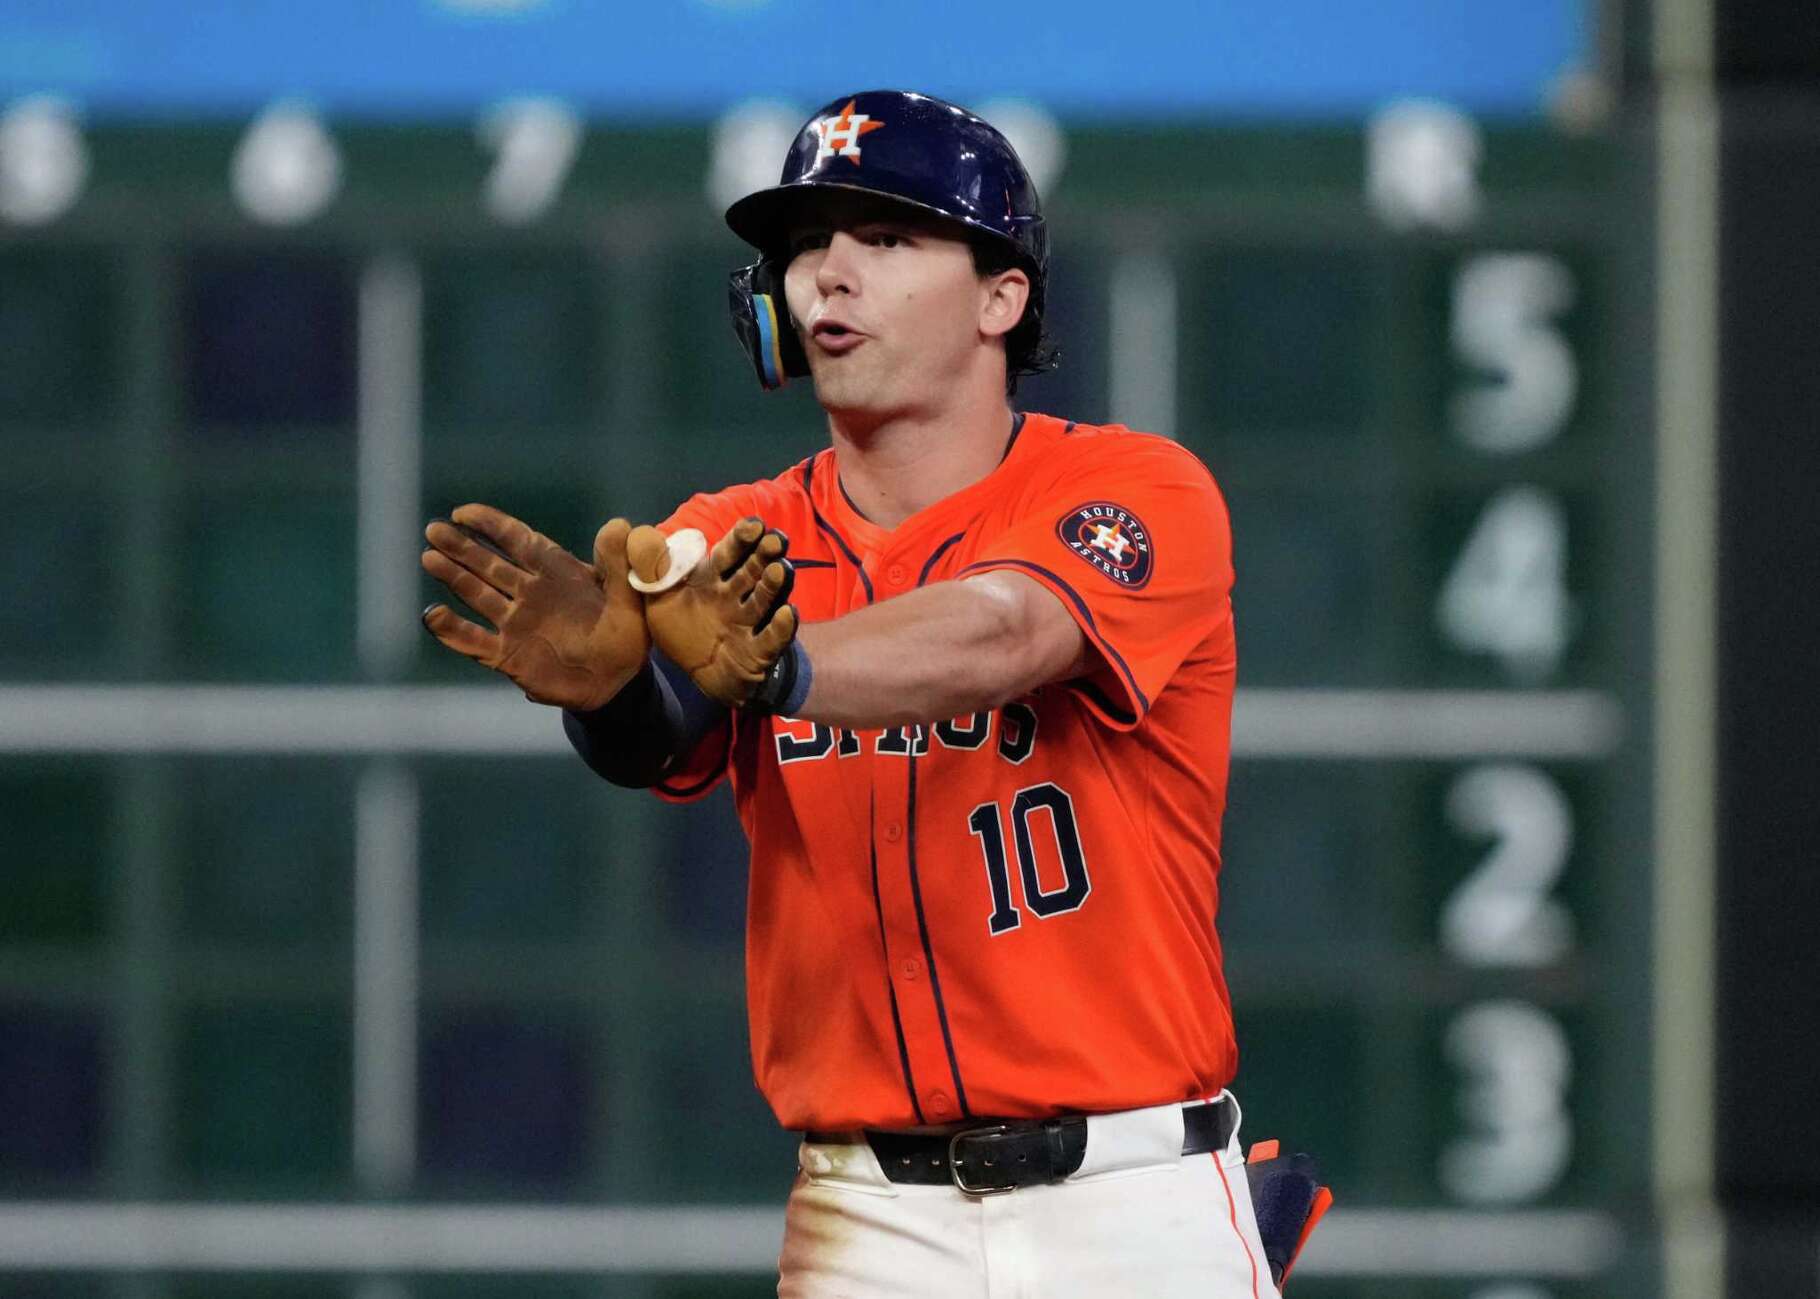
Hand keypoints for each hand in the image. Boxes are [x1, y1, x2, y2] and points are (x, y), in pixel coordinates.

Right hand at [421, 503, 648, 710]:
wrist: (617, 682)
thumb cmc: (625, 634)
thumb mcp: (630, 596)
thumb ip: (618, 563)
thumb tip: (618, 524)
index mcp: (555, 572)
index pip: (518, 540)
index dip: (491, 525)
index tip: (464, 513)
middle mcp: (528, 594)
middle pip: (488, 564)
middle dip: (462, 547)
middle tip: (433, 530)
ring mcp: (515, 624)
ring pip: (477, 595)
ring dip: (453, 577)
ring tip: (430, 558)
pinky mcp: (507, 655)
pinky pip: (474, 641)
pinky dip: (452, 630)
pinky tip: (432, 616)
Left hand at [629, 517, 798, 706]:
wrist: (698, 673)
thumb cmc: (682, 631)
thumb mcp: (658, 600)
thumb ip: (653, 571)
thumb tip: (643, 537)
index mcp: (713, 581)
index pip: (727, 555)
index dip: (740, 539)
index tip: (753, 525)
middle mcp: (735, 598)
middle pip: (751, 573)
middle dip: (763, 556)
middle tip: (775, 541)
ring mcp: (748, 623)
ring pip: (763, 601)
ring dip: (772, 586)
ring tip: (779, 570)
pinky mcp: (758, 651)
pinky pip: (770, 639)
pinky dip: (780, 627)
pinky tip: (786, 613)